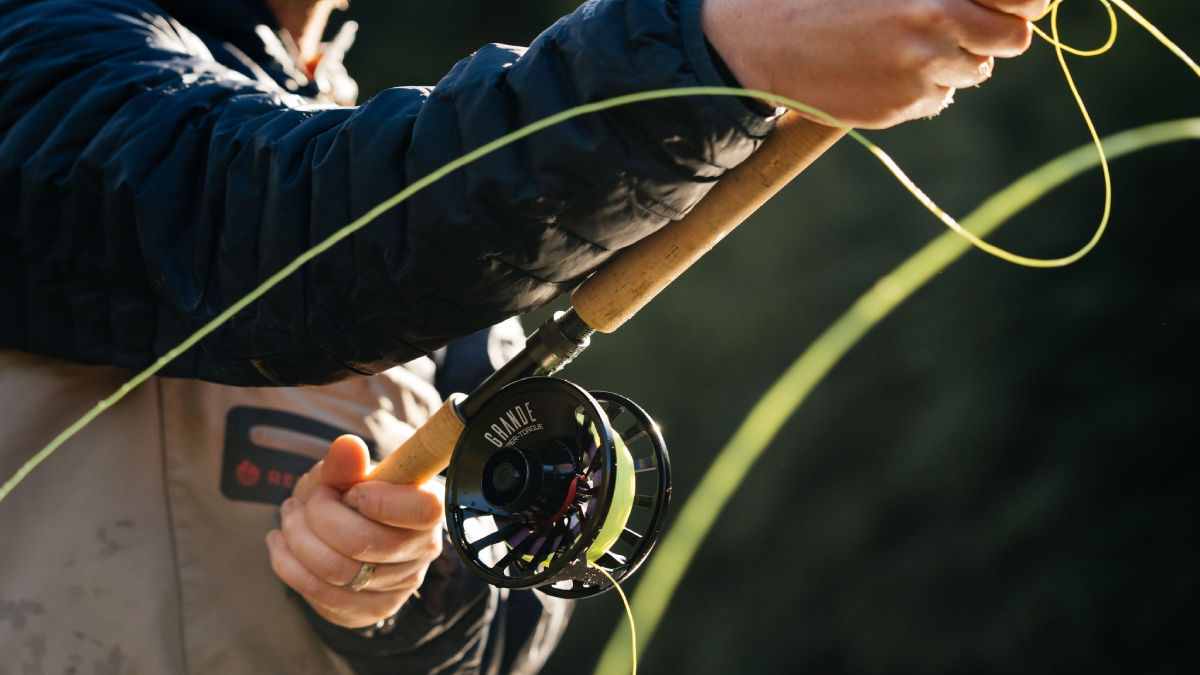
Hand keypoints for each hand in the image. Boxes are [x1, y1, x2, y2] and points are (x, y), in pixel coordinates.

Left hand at [266, 435, 444, 627]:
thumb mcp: (342, 476)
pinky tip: (281, 545)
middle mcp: (423, 550)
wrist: (339, 539)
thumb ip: (345, 464)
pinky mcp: (372, 610)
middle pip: (363, 542)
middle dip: (316, 517)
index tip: (349, 491)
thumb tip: (348, 446)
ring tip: (287, 519)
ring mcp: (400, 585)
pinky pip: (320, 594)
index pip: (422, 510)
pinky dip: (289, 566)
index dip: (377, 500)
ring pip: (336, 570)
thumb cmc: (346, 500)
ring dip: (296, 539)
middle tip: (301, 503)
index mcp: (428, 509)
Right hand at [702, 0, 1050, 128]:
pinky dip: (920, 89)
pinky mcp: (898, 106)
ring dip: (952, 62)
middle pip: (1012, 41)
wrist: (759, 40)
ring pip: (972, 73)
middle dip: (993, 36)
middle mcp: (934, 21)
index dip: (1022, 3)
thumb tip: (999, 1)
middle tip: (957, 27)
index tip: (1009, 4)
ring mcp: (918, 69)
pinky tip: (881, 71)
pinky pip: (935, 100)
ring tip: (903, 47)